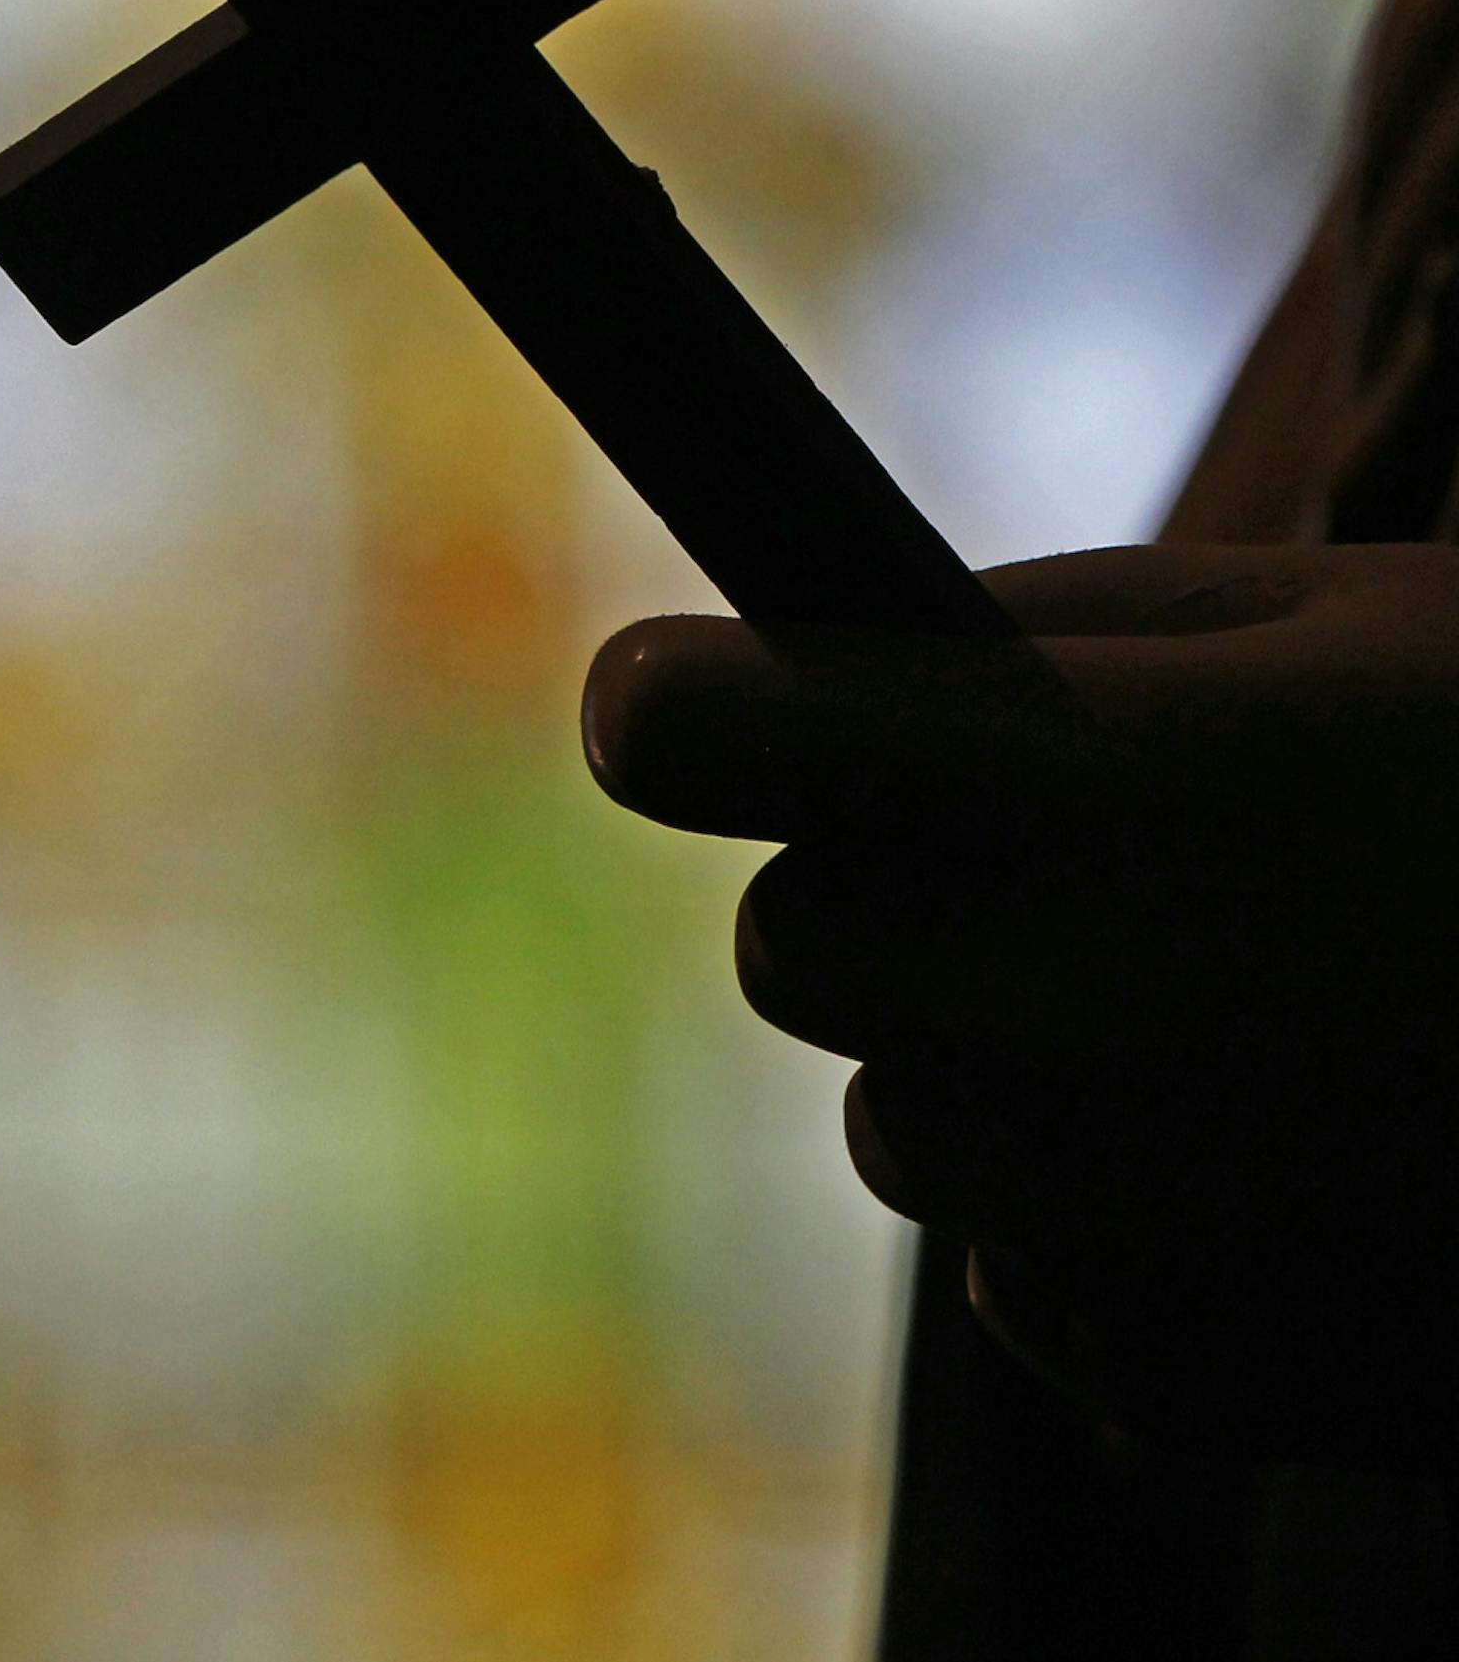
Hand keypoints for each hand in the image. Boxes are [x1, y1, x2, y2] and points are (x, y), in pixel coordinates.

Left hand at [582, 544, 1458, 1469]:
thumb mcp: (1331, 624)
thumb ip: (1054, 636)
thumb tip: (819, 663)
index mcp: (1102, 781)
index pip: (716, 737)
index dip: (673, 705)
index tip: (666, 701)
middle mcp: (1079, 1012)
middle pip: (786, 950)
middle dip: (867, 887)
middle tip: (1033, 846)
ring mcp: (1129, 1213)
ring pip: (898, 1125)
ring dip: (988, 1056)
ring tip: (1219, 996)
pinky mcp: (1185, 1373)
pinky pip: (1028, 1271)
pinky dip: (1100, 1207)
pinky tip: (1283, 1143)